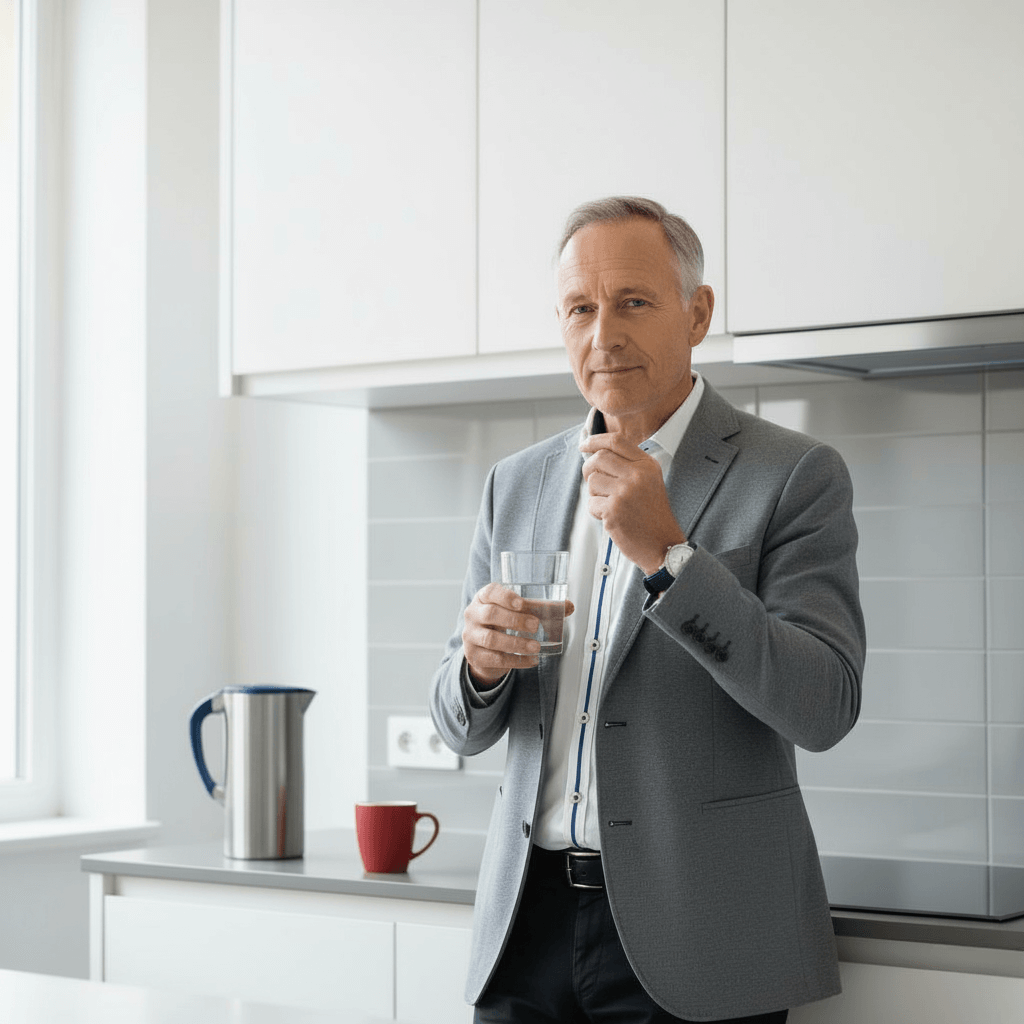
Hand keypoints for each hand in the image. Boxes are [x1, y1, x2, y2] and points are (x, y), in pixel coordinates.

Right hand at [462, 583, 574, 686]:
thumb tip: (568, 607)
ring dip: (516, 644)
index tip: (521, 604)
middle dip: (515, 620)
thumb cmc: (501, 622)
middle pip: (491, 614)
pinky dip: (516, 661)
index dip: (505, 597)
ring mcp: (471, 636)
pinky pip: (495, 659)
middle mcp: (473, 614)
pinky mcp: (474, 655)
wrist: (482, 647)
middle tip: (536, 625)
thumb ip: (541, 608)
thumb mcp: (516, 612)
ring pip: (491, 639)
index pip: (490, 592)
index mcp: (483, 597)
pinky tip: (530, 660)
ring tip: (535, 647)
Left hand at [579, 433, 686, 574]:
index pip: (616, 441)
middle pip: (599, 458)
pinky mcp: (613, 510)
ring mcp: (624, 492)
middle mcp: (637, 475)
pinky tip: (611, 517)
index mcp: (647, 465)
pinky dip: (596, 512)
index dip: (596, 439)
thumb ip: (629, 466)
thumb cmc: (653, 516)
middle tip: (593, 481)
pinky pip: (591, 503)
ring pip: (592, 481)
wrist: (663, 544)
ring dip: (595, 494)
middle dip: (589, 468)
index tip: (585, 444)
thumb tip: (597, 455)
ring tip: (610, 504)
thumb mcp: (649, 482)